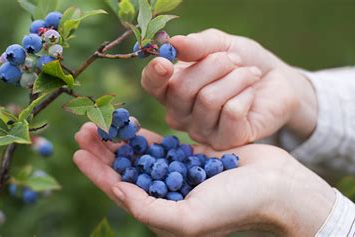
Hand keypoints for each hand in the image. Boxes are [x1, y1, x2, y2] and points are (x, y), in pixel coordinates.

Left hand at [73, 123, 333, 235]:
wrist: (276, 187)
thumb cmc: (236, 207)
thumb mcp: (189, 218)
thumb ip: (150, 209)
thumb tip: (119, 192)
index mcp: (162, 212)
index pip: (120, 191)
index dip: (97, 173)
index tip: (78, 153)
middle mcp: (165, 194)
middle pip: (125, 170)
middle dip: (103, 151)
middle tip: (84, 129)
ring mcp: (177, 174)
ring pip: (139, 155)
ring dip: (118, 140)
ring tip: (99, 122)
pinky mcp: (191, 156)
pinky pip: (160, 144)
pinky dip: (143, 135)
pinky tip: (128, 124)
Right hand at [141, 29, 317, 148]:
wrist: (275, 80)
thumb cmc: (241, 62)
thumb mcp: (220, 44)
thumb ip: (197, 45)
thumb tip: (174, 43)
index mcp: (171, 89)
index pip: (151, 85)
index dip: (154, 75)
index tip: (165, 62)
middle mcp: (180, 114)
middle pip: (182, 89)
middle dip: (214, 65)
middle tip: (234, 60)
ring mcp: (201, 131)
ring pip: (208, 100)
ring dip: (236, 78)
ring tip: (249, 74)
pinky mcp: (225, 142)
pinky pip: (231, 113)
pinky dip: (246, 94)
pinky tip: (251, 94)